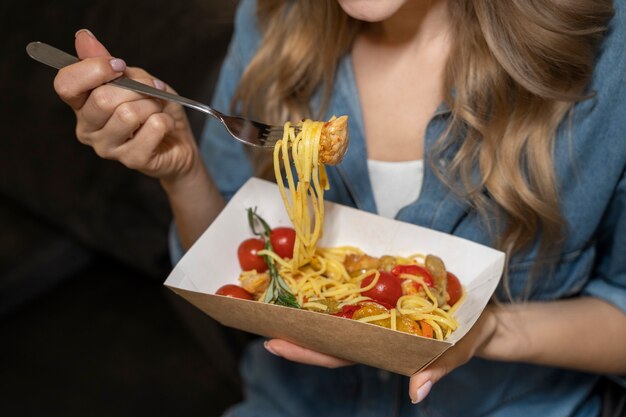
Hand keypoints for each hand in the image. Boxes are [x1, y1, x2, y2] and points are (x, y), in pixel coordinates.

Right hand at [53, 29, 199, 182]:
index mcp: (82, 106)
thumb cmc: (154, 109)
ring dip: (152, 105)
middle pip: (102, 99)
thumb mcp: (135, 78)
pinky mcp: (132, 160)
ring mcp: (107, 148)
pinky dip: (166, 120)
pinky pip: (152, 128)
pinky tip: (164, 126)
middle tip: (151, 92)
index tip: (119, 66)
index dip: (94, 69)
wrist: (179, 141)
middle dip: (136, 88)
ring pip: (128, 114)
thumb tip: (83, 38)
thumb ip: (108, 61)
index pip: (66, 84)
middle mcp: (88, 129)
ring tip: (157, 110)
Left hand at [264, 306, 497, 403]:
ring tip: (274, 293)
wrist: (481, 310)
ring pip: (334, 310)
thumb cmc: (470, 334)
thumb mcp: (458, 350)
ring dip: (305, 303)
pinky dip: (330, 283)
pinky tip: (310, 272)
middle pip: (326, 333)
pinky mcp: (382, 290)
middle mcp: (372, 329)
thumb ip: (438, 368)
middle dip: (293, 327)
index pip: (337, 354)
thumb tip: (418, 393)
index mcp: (383, 347)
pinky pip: (351, 288)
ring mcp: (375, 310)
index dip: (306, 352)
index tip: (274, 345)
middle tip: (258, 315)